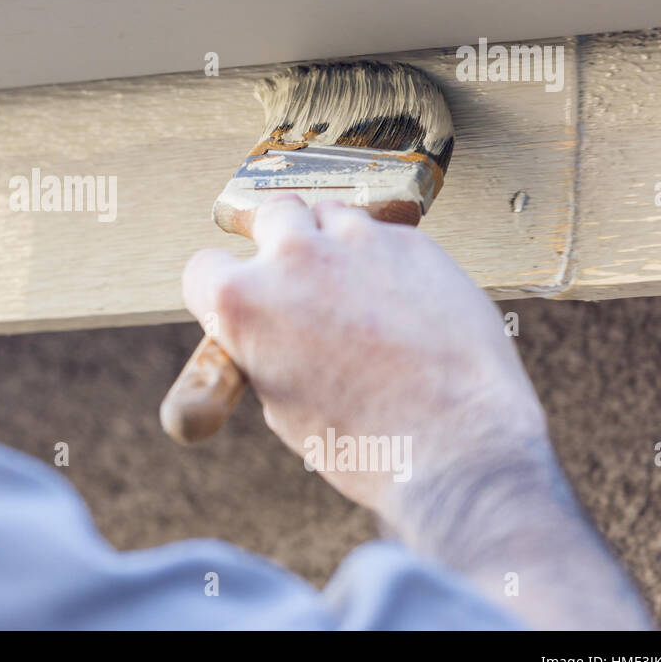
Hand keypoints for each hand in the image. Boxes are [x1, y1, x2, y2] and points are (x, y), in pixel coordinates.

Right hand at [181, 194, 546, 517]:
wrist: (456, 446)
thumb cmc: (367, 442)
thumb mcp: (281, 406)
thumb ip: (265, 349)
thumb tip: (274, 333)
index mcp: (242, 302)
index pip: (204, 267)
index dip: (219, 290)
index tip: (240, 300)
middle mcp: (293, 258)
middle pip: (273, 216)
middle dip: (281, 243)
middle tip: (300, 280)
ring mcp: (357, 243)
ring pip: (332, 215)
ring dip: (336, 245)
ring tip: (357, 294)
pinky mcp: (413, 244)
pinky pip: (386, 236)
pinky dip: (387, 261)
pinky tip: (403, 305)